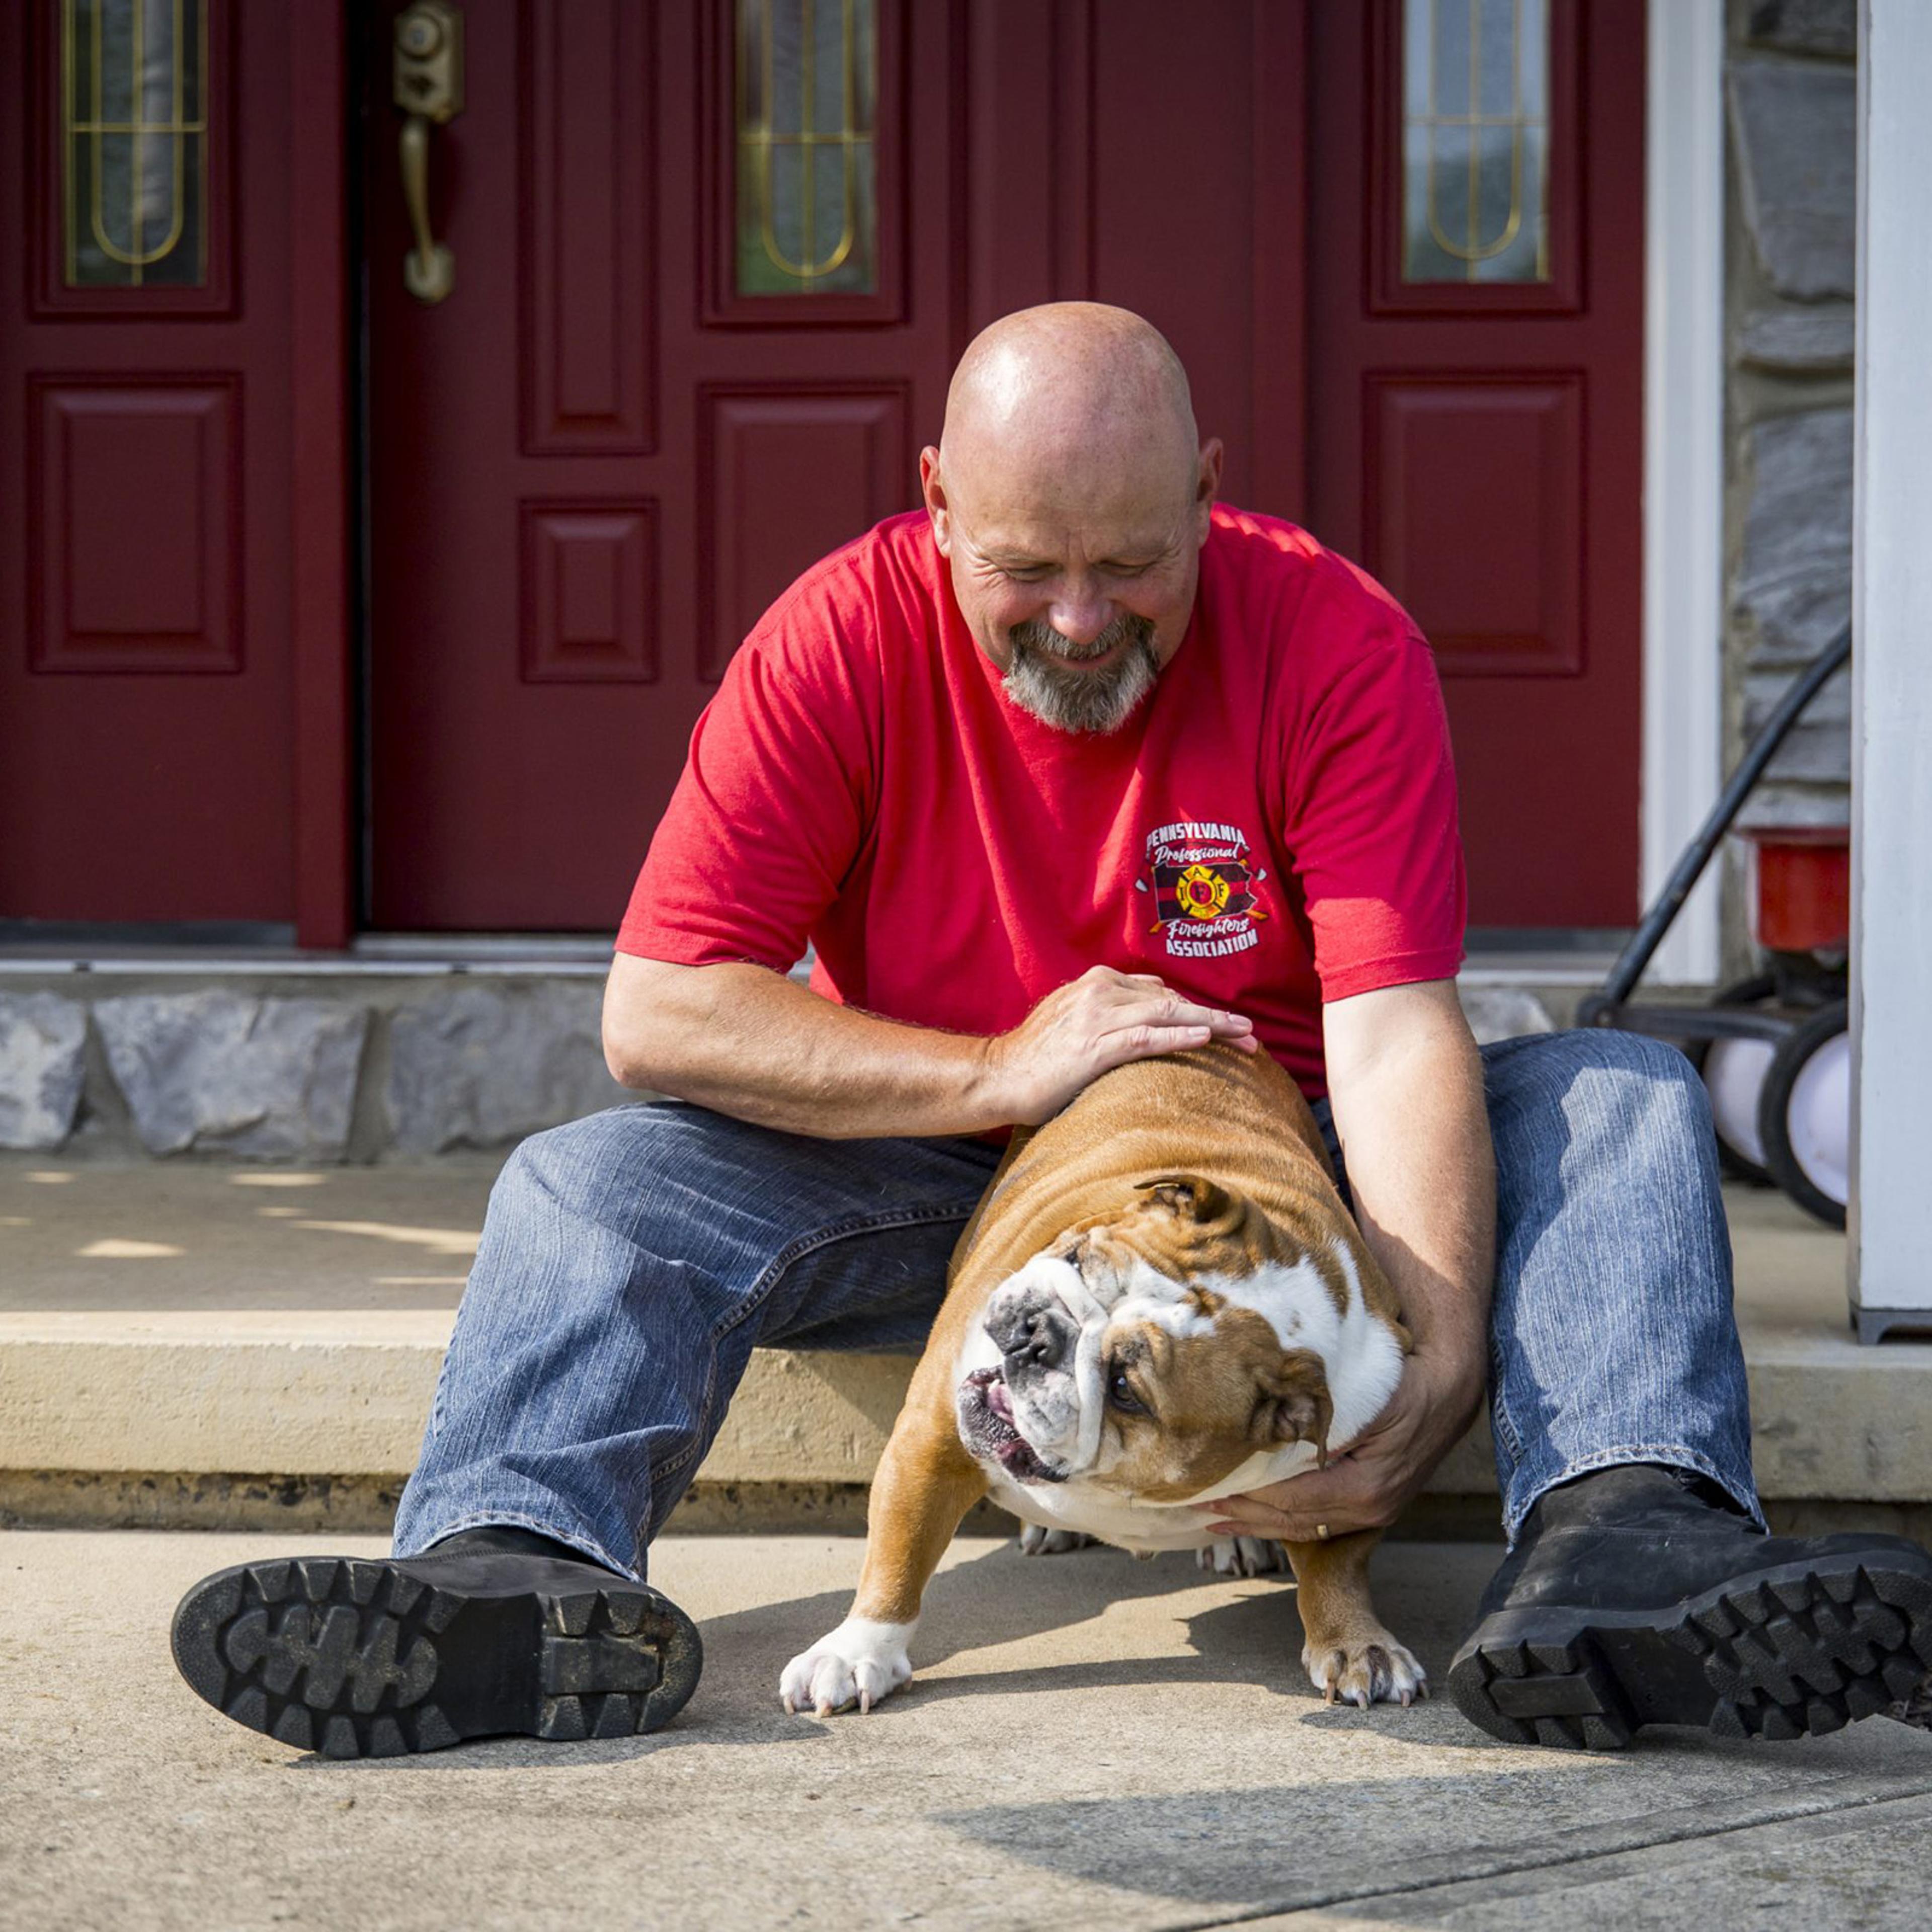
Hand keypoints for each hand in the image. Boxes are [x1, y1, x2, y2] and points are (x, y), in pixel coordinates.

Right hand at [981, 966, 1256, 1124]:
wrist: (999, 1075)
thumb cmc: (1038, 1056)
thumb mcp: (1075, 1019)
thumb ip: (1111, 1010)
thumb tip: (1153, 1003)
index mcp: (1098, 983)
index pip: (1161, 993)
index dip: (1197, 1009)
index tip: (1227, 1027)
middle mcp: (1101, 992)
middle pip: (1172, 1001)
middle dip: (1215, 1018)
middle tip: (1251, 1036)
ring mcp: (1098, 1018)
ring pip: (1168, 1015)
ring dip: (1212, 1026)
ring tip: (1245, 1038)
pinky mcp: (1094, 1047)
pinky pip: (1147, 1038)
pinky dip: (1179, 1038)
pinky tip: (1206, 1042)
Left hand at [1204, 1345, 1483, 1543]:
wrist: (1449, 1390)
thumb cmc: (1403, 1385)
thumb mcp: (1361, 1400)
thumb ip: (1319, 1424)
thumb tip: (1268, 1435)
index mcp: (1363, 1489)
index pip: (1290, 1499)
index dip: (1247, 1496)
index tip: (1209, 1486)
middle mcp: (1368, 1510)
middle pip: (1292, 1521)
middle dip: (1242, 1516)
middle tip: (1195, 1506)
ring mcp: (1372, 1513)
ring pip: (1303, 1527)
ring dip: (1258, 1523)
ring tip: (1214, 1518)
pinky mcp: (1371, 1505)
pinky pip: (1318, 1520)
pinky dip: (1284, 1518)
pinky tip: (1258, 1516)